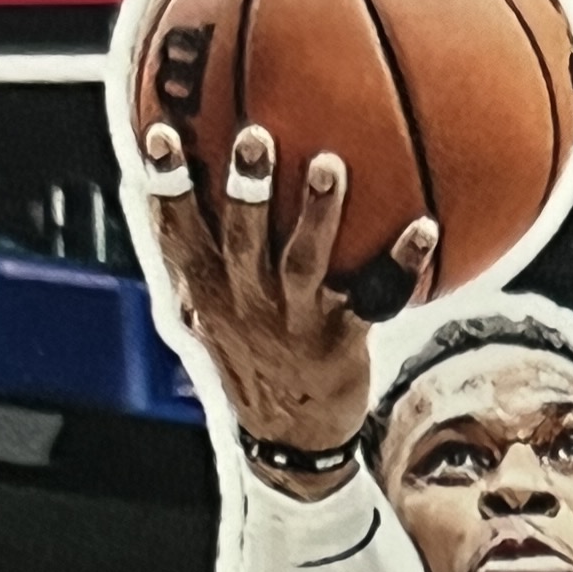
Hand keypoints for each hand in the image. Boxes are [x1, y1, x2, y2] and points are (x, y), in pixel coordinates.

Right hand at [135, 118, 438, 478]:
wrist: (291, 437)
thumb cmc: (250, 353)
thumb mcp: (203, 312)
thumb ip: (188, 254)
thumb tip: (148, 184)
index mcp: (209, 292)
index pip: (179, 235)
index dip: (168, 186)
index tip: (161, 134)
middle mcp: (247, 303)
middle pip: (241, 241)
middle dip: (246, 190)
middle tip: (255, 137)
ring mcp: (294, 322)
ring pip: (303, 262)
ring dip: (318, 213)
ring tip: (330, 165)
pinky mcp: (341, 339)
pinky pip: (376, 296)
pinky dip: (401, 263)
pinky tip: (425, 228)